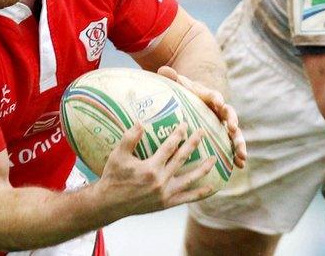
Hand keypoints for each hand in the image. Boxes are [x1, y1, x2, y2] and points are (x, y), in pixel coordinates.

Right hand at [95, 122, 216, 218]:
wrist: (110, 204)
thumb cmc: (113, 177)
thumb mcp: (118, 155)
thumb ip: (130, 138)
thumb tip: (141, 122)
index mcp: (150, 168)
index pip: (169, 147)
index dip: (179, 134)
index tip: (185, 124)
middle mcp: (161, 181)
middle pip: (182, 158)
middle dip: (193, 143)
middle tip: (203, 132)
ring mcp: (165, 194)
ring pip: (190, 179)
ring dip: (203, 168)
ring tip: (214, 158)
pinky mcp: (167, 203)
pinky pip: (187, 198)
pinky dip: (200, 193)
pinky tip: (212, 188)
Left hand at [155, 66, 247, 167]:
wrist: (196, 98)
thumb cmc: (185, 92)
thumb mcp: (179, 85)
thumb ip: (173, 78)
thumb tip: (164, 70)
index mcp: (210, 96)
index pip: (215, 96)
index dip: (217, 99)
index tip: (217, 103)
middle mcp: (221, 109)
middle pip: (230, 114)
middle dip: (233, 121)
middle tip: (233, 129)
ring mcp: (224, 123)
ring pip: (235, 132)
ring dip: (239, 143)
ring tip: (242, 156)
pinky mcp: (224, 134)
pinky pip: (232, 144)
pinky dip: (236, 154)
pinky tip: (240, 166)